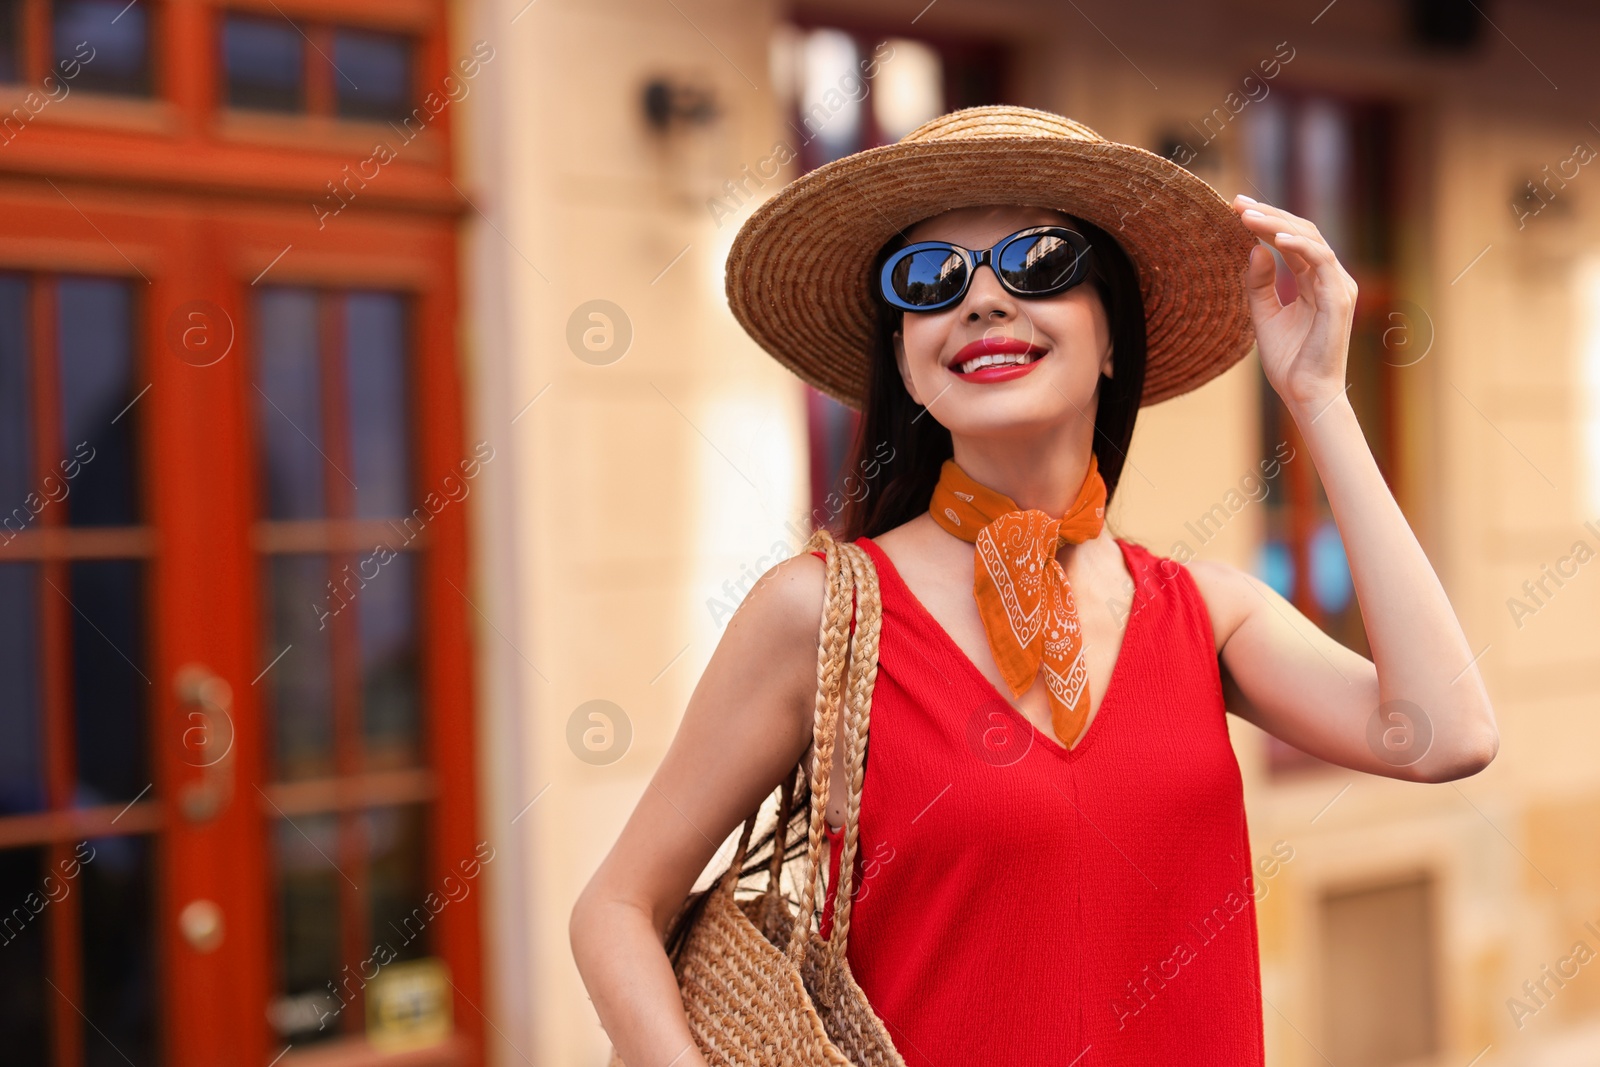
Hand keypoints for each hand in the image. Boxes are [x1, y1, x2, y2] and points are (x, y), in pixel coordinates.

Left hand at [1230, 194, 1356, 417]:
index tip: (1236, 209)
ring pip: (1310, 239)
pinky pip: (1321, 260)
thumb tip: (1254, 249)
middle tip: (1238, 202)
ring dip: (1277, 223)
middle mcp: (1330, 278)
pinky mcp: (1340, 297)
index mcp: (1315, 281)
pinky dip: (1299, 245)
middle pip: (1301, 232)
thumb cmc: (1289, 361)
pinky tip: (1273, 238)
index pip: (1292, 241)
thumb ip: (1260, 284)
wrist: (1305, 393)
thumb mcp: (1264, 315)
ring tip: (1247, 216)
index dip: (1266, 222)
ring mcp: (1338, 285)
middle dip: (1269, 214)